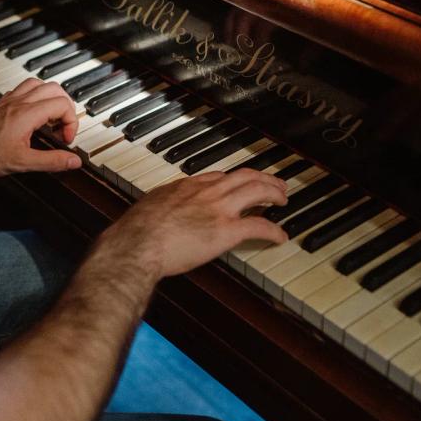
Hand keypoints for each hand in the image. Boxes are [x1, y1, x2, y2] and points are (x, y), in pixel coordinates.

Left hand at [0, 78, 82, 179]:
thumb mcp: (21, 163)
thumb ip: (51, 161)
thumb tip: (73, 162)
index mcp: (26, 114)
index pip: (62, 105)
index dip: (71, 123)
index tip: (65, 139)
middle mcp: (19, 102)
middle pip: (55, 89)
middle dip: (66, 108)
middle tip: (62, 129)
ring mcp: (9, 101)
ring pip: (39, 84)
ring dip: (52, 99)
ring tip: (51, 120)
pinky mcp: (1, 104)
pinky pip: (24, 89)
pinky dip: (36, 97)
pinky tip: (33, 115)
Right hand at [99, 169, 288, 278]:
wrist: (138, 244)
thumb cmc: (136, 231)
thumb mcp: (148, 207)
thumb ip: (161, 206)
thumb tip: (158, 214)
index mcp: (186, 186)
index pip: (218, 176)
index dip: (233, 179)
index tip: (239, 183)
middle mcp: (206, 192)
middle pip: (244, 176)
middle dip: (263, 178)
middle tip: (274, 184)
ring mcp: (219, 209)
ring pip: (257, 192)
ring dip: (274, 194)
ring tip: (283, 200)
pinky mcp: (227, 231)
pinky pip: (259, 226)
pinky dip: (274, 230)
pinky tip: (281, 236)